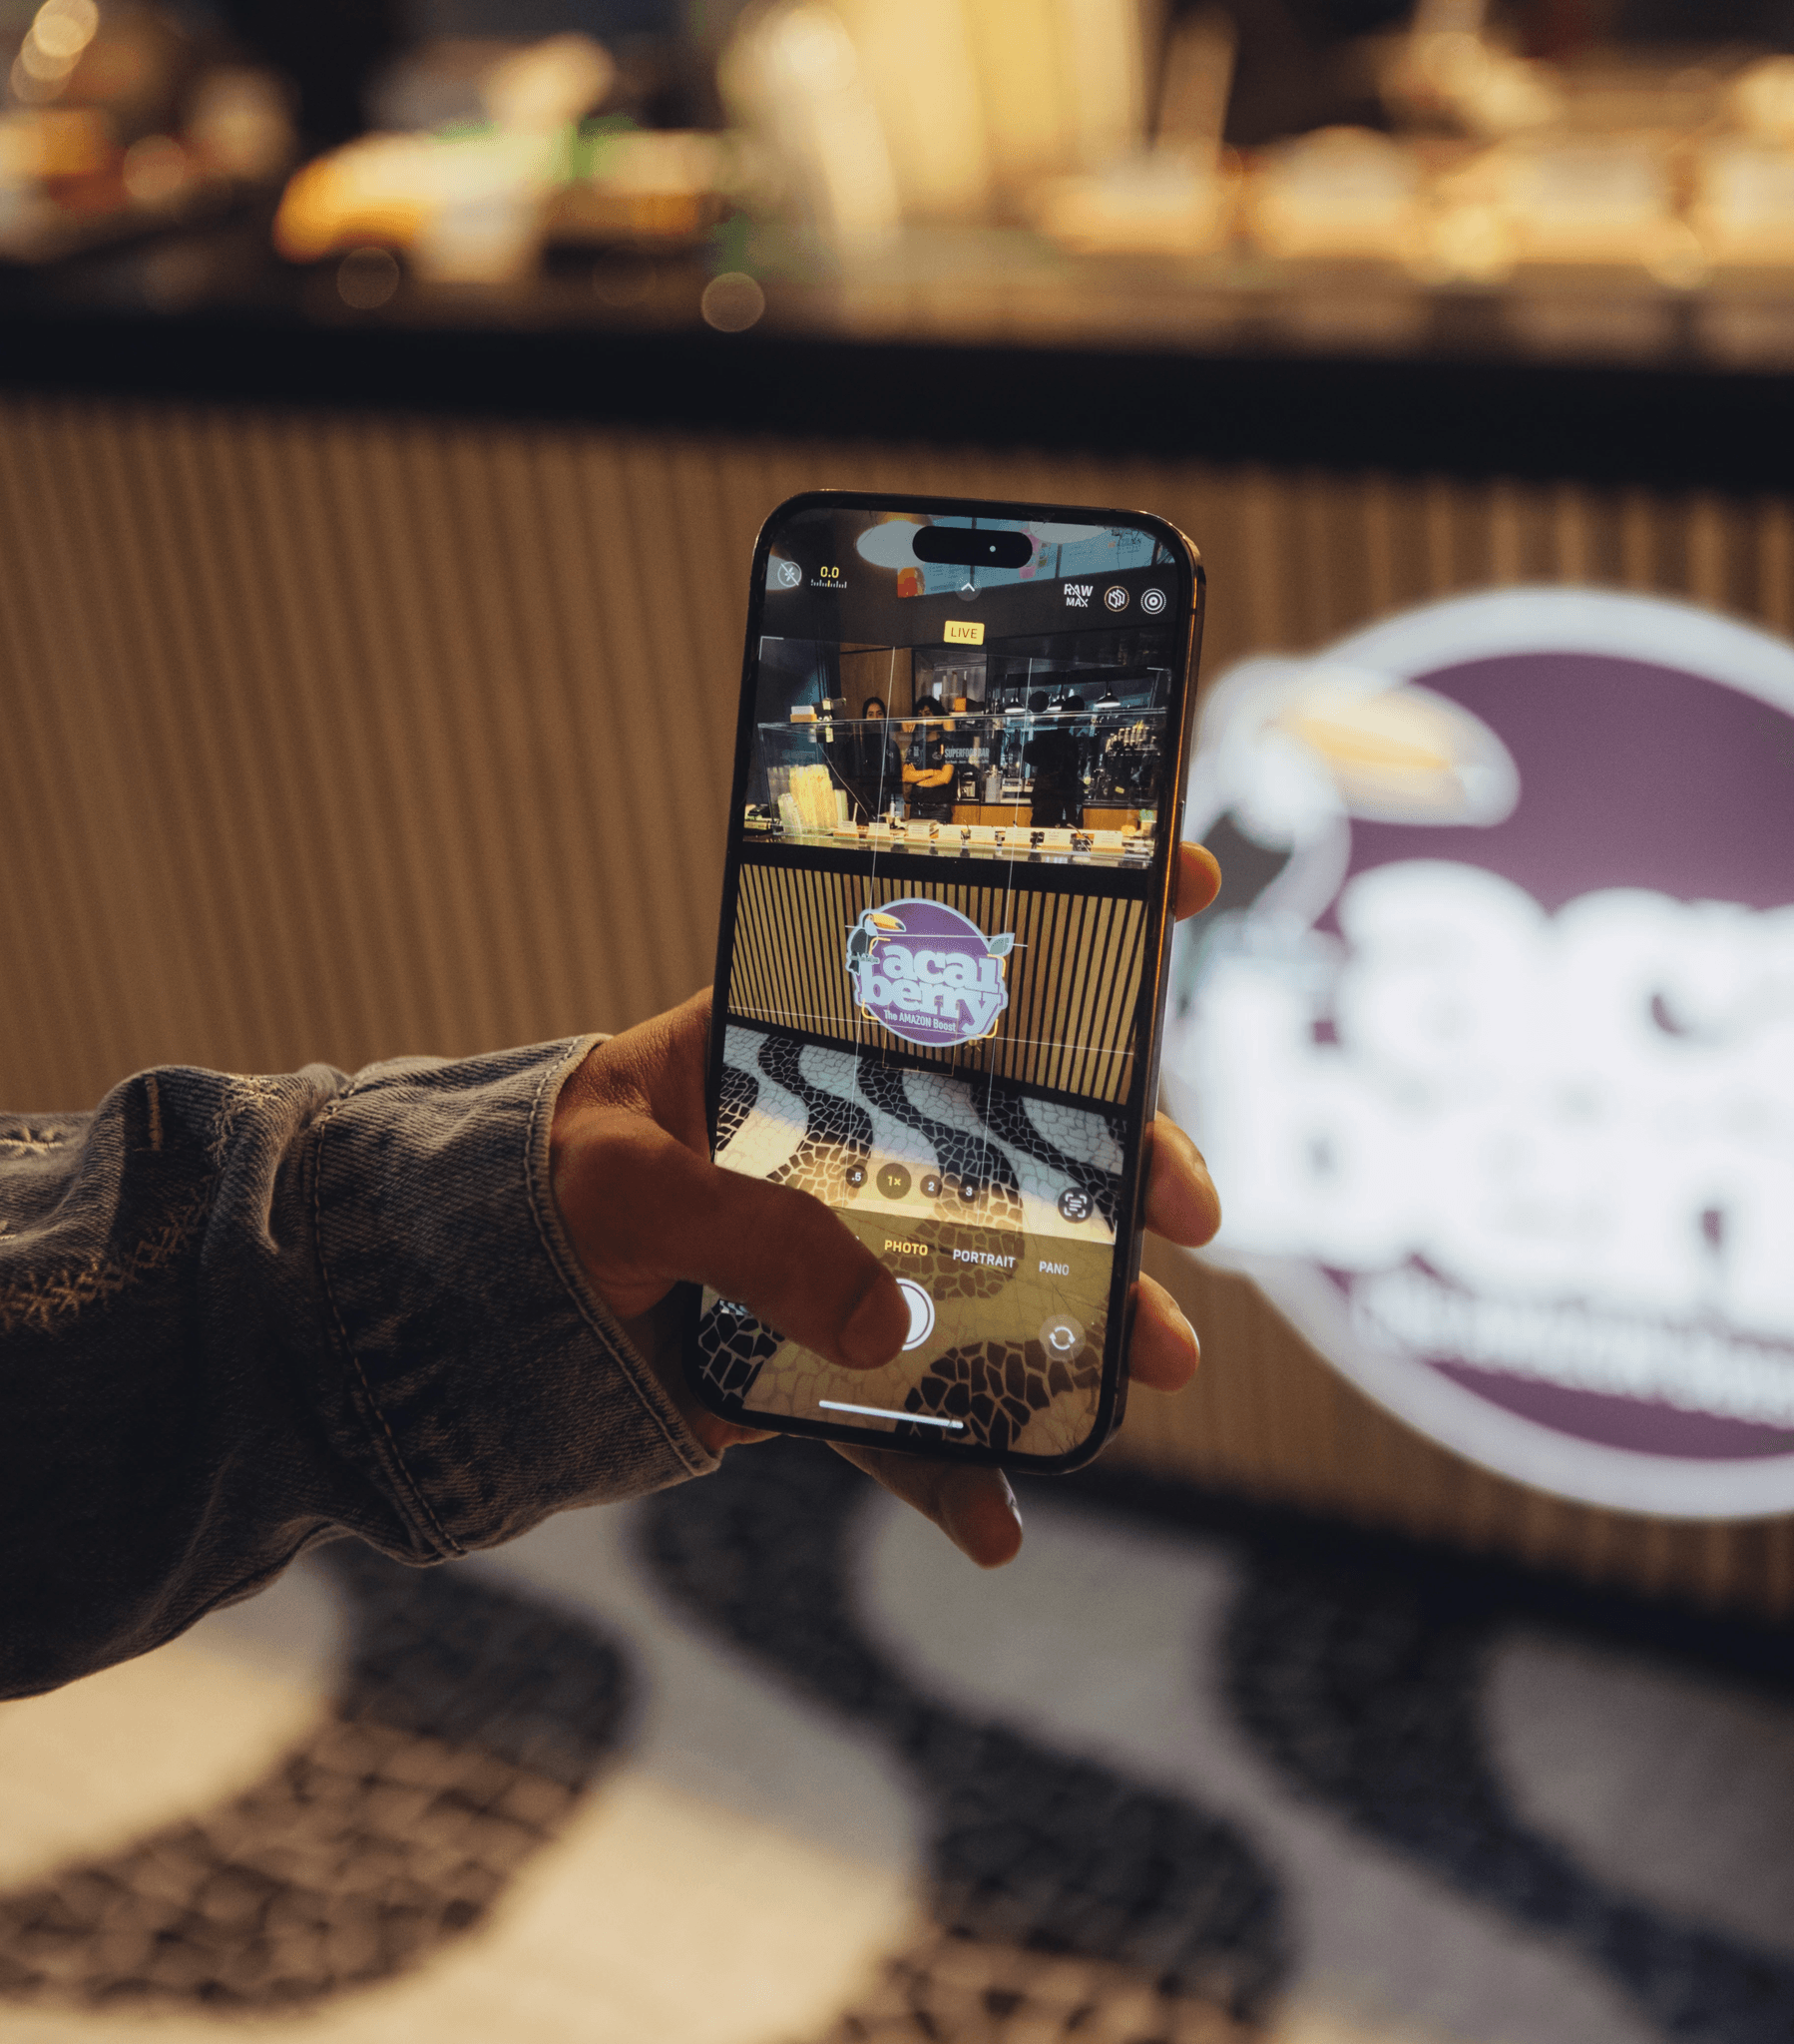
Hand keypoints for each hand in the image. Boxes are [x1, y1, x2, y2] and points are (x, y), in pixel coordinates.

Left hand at [551, 842, 1223, 1568]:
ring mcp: (859, 1245)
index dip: (1072, 916)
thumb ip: (740, 1233)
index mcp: (810, 1040)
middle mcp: (861, 1135)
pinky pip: (911, 1416)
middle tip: (1191, 1212)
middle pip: (1029, 1129)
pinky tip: (1000, 1530)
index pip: (953, 960)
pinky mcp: (834, 1351)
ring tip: (1163, 1367)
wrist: (478, 1319)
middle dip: (1128, 1164)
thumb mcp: (616, 1186)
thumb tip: (887, 1320)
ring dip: (1093, 1322)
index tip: (1188, 882)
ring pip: (1006, 1272)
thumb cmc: (540, 1194)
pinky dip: (955, 1476)